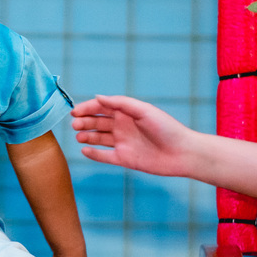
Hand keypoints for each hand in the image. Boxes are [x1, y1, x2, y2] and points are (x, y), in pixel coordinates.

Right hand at [71, 95, 196, 177]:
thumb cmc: (166, 128)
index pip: (101, 108)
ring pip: (98, 138)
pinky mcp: (124, 159)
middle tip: (75, 125)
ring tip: (79, 136)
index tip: (74, 112)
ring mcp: (122, 143)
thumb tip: (98, 97)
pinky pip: (104, 156)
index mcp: (126, 113)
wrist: (182, 153)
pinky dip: (94, 154)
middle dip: (84, 122)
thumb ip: (120, 103)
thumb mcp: (143, 110)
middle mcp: (122, 127)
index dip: (87, 108)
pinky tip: (84, 151)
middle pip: (97, 122)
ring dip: (86, 136)